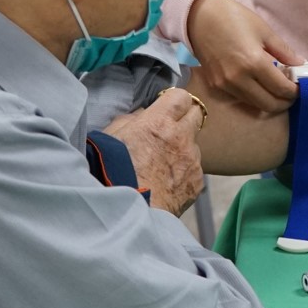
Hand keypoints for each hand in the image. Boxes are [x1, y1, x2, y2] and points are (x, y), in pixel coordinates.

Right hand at [101, 88, 204, 215]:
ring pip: (194, 145)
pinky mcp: (197, 182)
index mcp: (159, 122)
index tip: (167, 108)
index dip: (173, 101)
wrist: (126, 212)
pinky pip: (195, 169)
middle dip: (185, 118)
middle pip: (196, 114)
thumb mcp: (110, 137)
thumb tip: (143, 115)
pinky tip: (167, 182)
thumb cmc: (111, 174)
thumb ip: (130, 120)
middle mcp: (181, 138)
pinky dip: (184, 172)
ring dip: (183, 149)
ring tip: (162, 165)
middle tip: (170, 129)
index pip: (181, 96)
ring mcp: (192, 160)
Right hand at [186, 0, 300, 114]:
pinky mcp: (216, 86)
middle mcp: (238, 79)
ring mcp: (225, 85)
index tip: (302, 87)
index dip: (295, 91)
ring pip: (255, 105)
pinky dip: (255, 96)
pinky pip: (241, 98)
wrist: (199, 17)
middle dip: (285, 102)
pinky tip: (260, 84)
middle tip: (292, 92)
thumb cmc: (234, 18)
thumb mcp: (264, 30)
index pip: (281, 88)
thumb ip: (284, 51)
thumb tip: (300, 64)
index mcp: (253, 62)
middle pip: (269, 104)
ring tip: (277, 87)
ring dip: (270, 101)